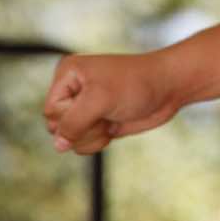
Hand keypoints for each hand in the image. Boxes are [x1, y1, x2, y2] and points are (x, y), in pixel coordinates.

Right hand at [42, 52, 182, 155]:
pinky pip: (82, 144)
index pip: (51, 111)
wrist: (168, 88)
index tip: (96, 104)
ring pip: (69, 139)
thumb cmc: (136, 84)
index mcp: (67, 74)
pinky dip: (97, 142)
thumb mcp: (100, 99)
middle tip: (106, 112)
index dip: (71, 116)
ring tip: (111, 118)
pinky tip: (113, 126)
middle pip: (57, 127)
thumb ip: (73, 123)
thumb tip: (58, 145)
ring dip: (92, 136)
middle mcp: (73, 90)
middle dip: (83, 128)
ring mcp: (85, 108)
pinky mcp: (97, 122)